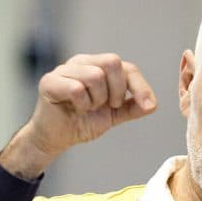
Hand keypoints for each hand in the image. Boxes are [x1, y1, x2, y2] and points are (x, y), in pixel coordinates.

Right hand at [0, 53, 157, 178]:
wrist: (57, 138)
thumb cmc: (82, 121)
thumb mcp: (113, 115)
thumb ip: (132, 108)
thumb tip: (152, 104)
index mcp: (98, 66)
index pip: (127, 67)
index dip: (140, 86)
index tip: (146, 105)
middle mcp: (82, 62)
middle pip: (112, 62)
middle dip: (116, 91)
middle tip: (107, 106)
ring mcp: (64, 69)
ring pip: (94, 75)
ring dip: (97, 100)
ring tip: (87, 108)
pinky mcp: (49, 81)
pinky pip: (76, 88)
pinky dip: (82, 104)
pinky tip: (76, 109)